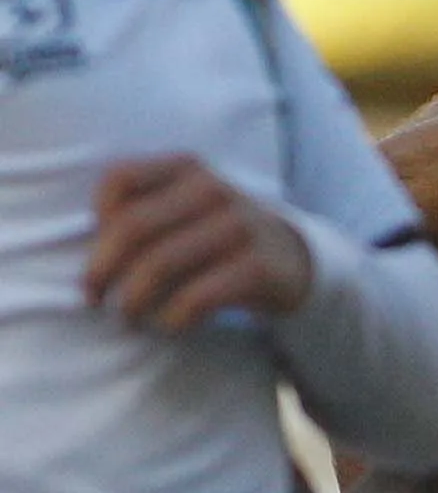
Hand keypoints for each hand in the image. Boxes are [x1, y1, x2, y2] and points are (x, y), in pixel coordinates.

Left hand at [84, 156, 314, 331]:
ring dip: (131, 300)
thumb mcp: (182, 206)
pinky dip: (173, 317)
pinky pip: (197, 296)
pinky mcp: (257, 266)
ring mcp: (239, 225)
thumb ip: (138, 212)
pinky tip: (170, 324)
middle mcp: (213, 189)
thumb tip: (93, 262)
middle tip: (93, 299)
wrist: (290, 258)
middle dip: (102, 269)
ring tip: (127, 317)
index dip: (97, 219)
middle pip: (133, 227)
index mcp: (187, 168)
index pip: (120, 179)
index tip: (99, 252)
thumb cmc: (213, 237)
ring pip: (159, 264)